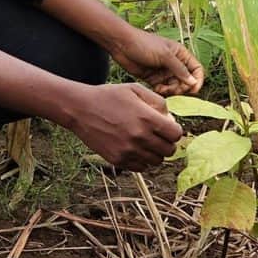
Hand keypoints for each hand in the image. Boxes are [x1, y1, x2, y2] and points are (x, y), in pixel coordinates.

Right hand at [64, 82, 182, 172]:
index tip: (167, 127)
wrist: (81, 108)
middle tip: (158, 136)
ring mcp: (128, 151)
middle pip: (169, 151)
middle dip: (167, 143)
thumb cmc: (110, 96)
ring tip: (146, 142)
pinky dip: (142, 160)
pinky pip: (141, 167)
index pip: (176, 135)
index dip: (174, 131)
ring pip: (156, 161)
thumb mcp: (136, 90)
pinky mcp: (118, 160)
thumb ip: (158, 102)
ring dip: (155, 153)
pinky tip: (136, 149)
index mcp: (148, 118)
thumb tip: (171, 120)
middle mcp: (140, 137)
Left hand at [113, 29, 204, 96]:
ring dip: (171, 91)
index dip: (197, 80)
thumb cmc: (144, 44)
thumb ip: (179, 70)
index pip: (196, 69)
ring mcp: (164, 71)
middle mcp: (174, 63)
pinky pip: (163, 89)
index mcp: (180, 54)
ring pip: (175, 87)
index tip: (193, 90)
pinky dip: (162, 91)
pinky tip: (156, 89)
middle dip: (181, 87)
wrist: (121, 45)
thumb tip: (193, 83)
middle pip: (186, 81)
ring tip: (161, 89)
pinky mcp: (154, 78)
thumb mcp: (164, 55)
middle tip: (173, 90)